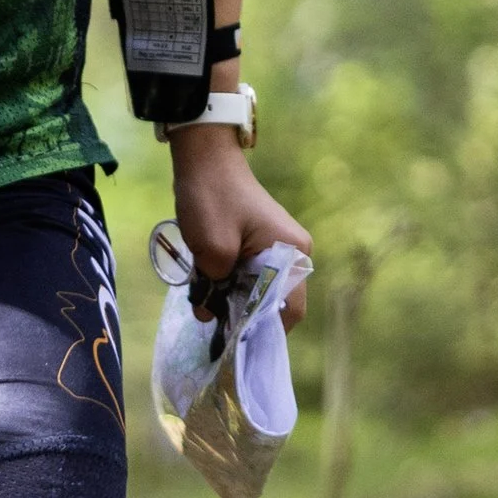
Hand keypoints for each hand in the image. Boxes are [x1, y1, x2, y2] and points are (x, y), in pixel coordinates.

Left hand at [167, 125, 310, 325]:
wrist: (204, 157)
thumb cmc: (212, 198)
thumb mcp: (211, 249)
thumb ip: (214, 289)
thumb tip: (208, 315)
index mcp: (292, 253)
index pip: (289, 309)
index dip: (262, 330)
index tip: (234, 340)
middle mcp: (293, 252)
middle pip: (274, 302)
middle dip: (243, 314)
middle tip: (213, 320)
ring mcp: (278, 247)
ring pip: (259, 289)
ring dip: (233, 298)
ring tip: (206, 298)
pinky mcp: (260, 243)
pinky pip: (251, 275)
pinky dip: (230, 283)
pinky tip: (208, 283)